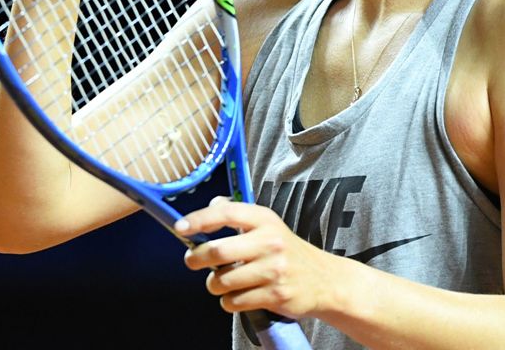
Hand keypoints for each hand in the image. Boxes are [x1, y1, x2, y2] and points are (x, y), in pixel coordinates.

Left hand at [179, 196, 334, 318]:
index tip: (180, 227)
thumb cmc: (288, 251)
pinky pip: (233, 302)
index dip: (200, 219)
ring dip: (214, 284)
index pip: (227, 213)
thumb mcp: (269, 226)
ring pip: (222, 281)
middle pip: (218, 251)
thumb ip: (240, 216)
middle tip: (192, 260)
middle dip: (197, 258)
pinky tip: (240, 295)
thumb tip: (212, 203)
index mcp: (265, 219)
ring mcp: (273, 270)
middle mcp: (270, 241)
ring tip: (224, 281)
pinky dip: (229, 301)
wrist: (324, 280)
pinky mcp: (274, 295)